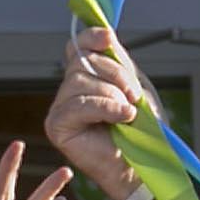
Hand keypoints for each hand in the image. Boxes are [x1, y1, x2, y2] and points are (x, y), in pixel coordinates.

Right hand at [49, 28, 148, 199]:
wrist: (143, 165)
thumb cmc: (141, 132)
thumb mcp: (134, 86)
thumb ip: (119, 61)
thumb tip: (106, 33)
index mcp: (87, 78)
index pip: (78, 46)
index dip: (91, 37)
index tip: (109, 38)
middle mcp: (69, 91)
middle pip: (81, 61)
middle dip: (115, 75)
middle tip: (134, 96)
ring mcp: (60, 109)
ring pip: (79, 81)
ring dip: (112, 95)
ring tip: (128, 114)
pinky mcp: (57, 127)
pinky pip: (77, 105)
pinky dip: (105, 108)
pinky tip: (122, 118)